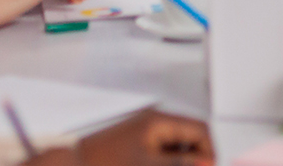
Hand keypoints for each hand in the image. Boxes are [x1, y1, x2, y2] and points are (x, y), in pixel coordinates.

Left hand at [34, 110, 213, 165]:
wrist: (73, 165)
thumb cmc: (106, 163)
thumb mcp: (149, 165)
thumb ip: (180, 164)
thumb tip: (206, 162)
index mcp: (160, 120)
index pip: (199, 129)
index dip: (209, 152)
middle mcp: (154, 121)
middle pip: (189, 138)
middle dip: (194, 158)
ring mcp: (144, 133)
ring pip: (175, 148)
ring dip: (179, 161)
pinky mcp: (135, 145)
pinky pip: (160, 153)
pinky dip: (166, 162)